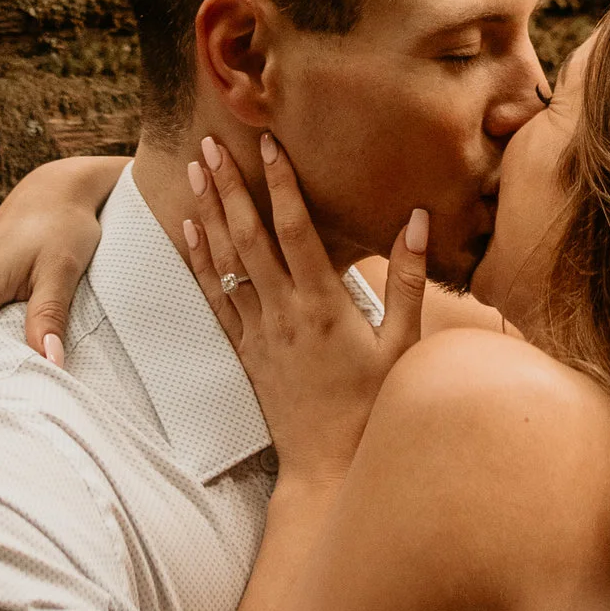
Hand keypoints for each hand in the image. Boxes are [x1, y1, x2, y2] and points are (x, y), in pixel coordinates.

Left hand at [181, 134, 431, 490]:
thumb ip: (410, 281)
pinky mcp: (246, 350)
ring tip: (194, 171)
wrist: (329, 466)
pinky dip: (201, 262)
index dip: (281, 183)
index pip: (296, 229)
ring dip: (208, 214)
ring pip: (226, 263)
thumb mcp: (404, 345)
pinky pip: (216, 298)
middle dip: (229, 187)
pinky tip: (190, 233)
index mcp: (323, 304)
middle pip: (249, 237)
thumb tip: (418, 221)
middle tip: (210, 144)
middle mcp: (284, 312)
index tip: (268, 144)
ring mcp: (259, 331)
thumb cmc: (375, 407)